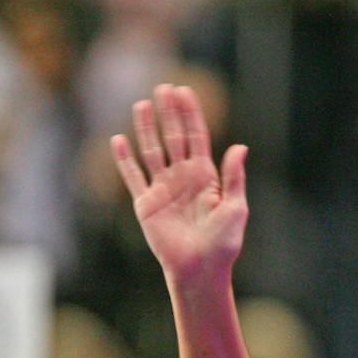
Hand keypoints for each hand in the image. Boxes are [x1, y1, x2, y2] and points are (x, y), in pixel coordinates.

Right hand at [111, 83, 248, 284]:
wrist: (200, 270)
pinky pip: (133, 178)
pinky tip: (118, 140)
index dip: (190, 114)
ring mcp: (163, 190)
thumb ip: (234, 177)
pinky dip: (124, 160)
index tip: (184, 91)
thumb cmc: (223, 243)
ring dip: (147, 129)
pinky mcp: (146, 205)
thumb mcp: (236, 208)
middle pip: (173, 138)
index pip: (196, 137)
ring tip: (141, 105)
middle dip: (169, 113)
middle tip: (163, 87)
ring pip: (152, 152)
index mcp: (206, 177)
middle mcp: (183, 178)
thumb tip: (240, 146)